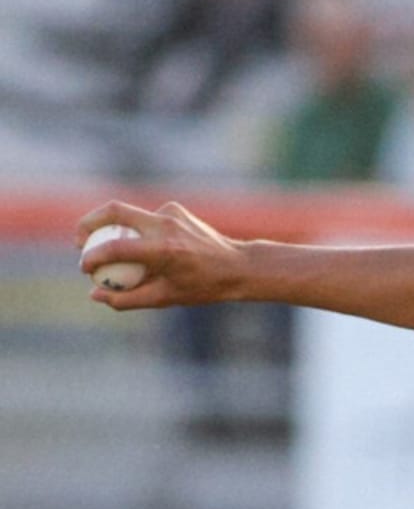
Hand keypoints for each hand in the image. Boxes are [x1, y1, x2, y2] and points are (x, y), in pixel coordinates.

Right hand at [76, 200, 248, 309]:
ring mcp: (171, 213)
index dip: (91, 257)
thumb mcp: (163, 299)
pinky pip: (146, 218)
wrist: (237, 266)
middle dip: (88, 222)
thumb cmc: (202, 286)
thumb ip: (126, 299)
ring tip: (107, 248)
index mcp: (164, 250)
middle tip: (80, 242)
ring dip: (113, 227)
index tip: (84, 268)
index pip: (115, 247)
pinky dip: (137, 230)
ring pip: (129, 213)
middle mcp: (166, 225)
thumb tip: (94, 293)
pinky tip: (143, 247)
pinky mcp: (175, 209)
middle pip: (114, 210)